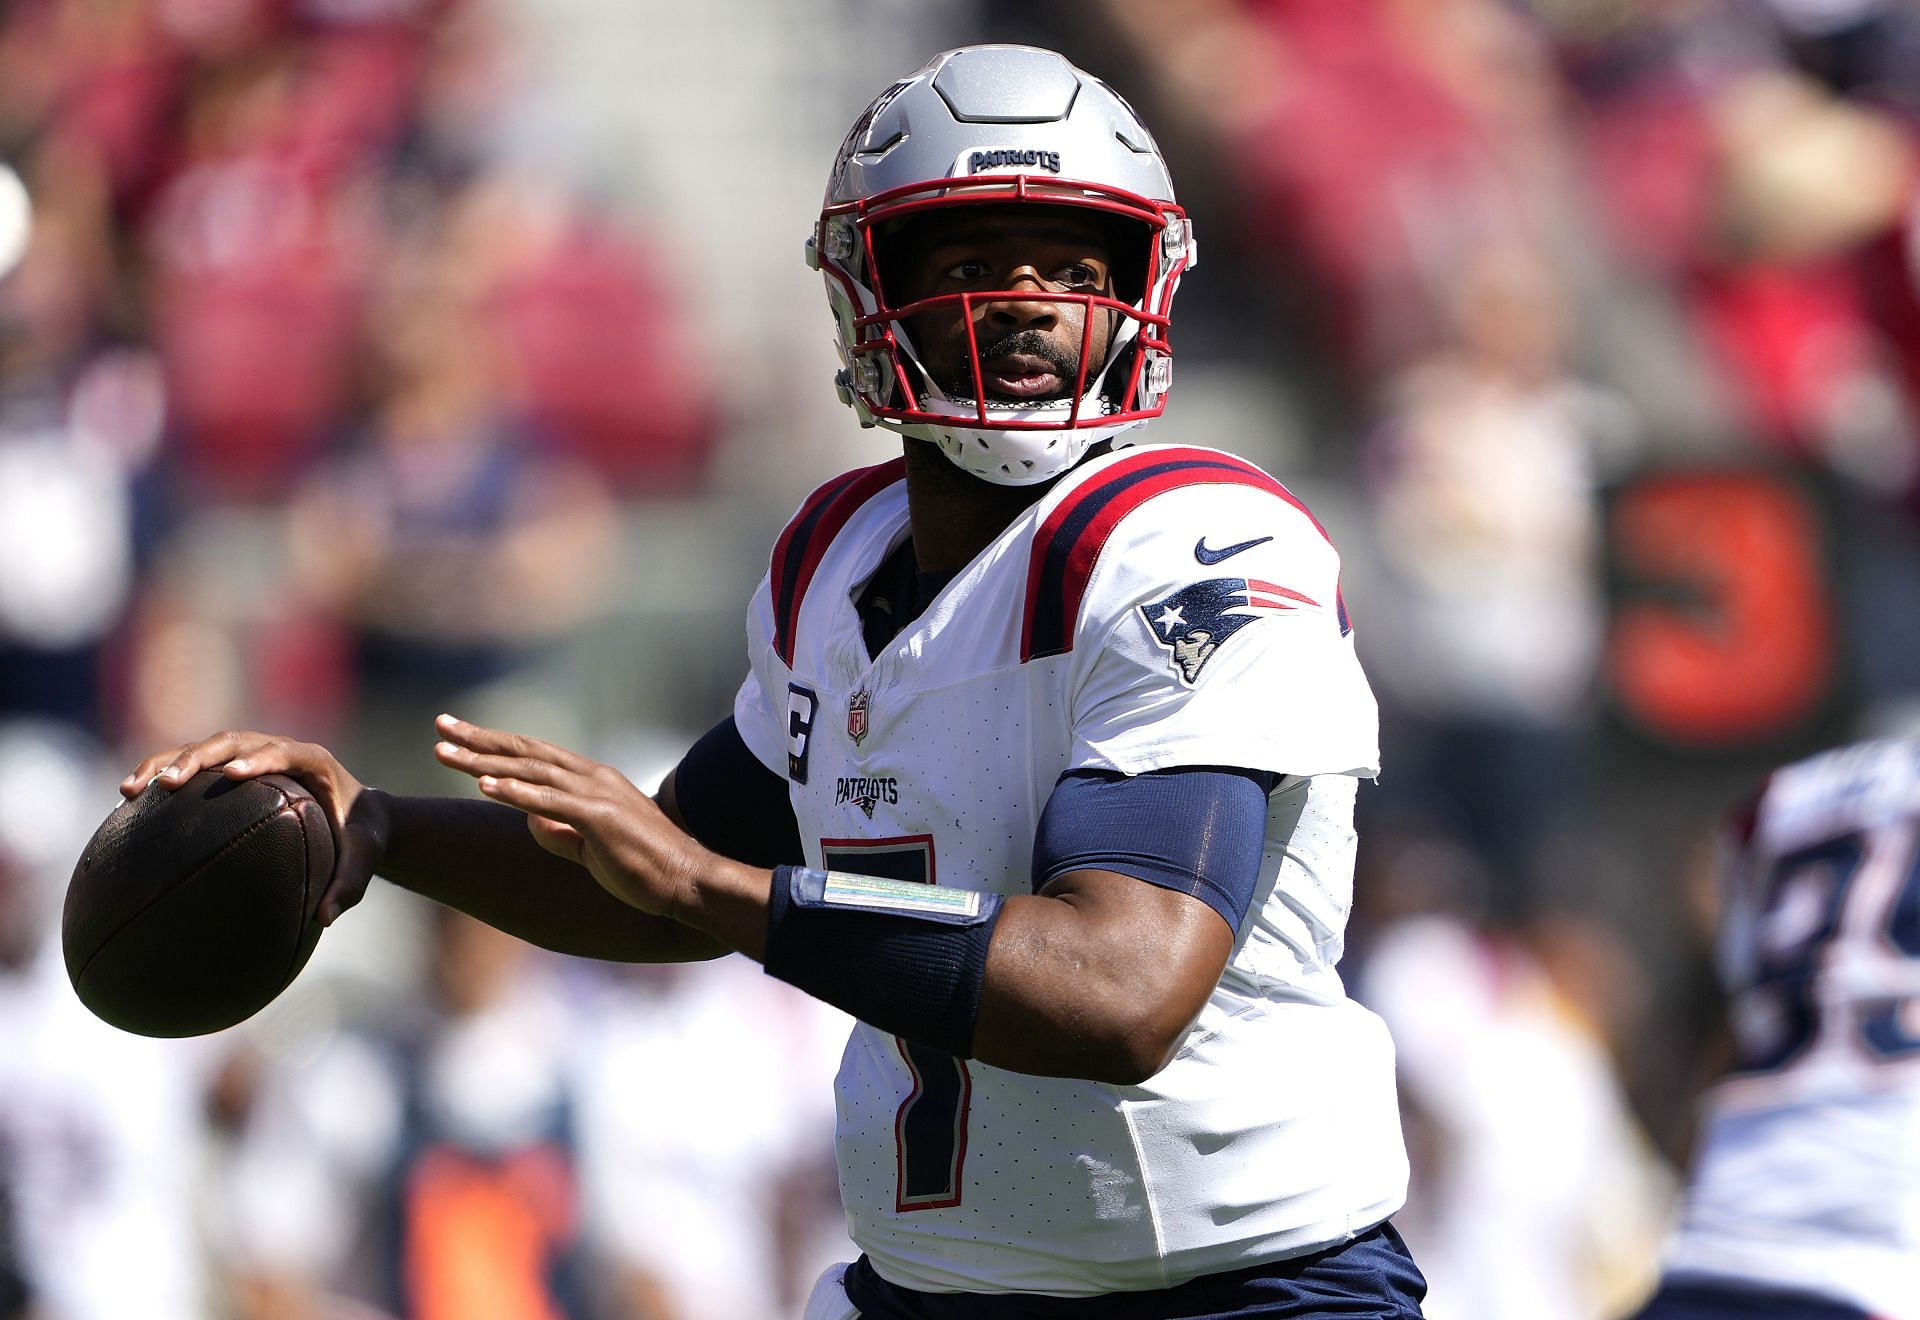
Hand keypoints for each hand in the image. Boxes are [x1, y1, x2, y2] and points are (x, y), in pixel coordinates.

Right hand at [120, 731, 387, 925]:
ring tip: (130, 790)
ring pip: (204, 747)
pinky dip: (161, 775)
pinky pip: (194, 765)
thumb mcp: (365, 859)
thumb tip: (325, 918)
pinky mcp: (232, 766)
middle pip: (233, 741)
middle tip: (168, 784)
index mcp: (314, 762)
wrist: (359, 815)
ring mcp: (252, 754)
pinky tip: (128, 802)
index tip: (234, 774)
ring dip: (166, 762)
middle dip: (198, 758)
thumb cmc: (361, 837)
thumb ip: (350, 885)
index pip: (287, 752)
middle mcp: (278, 749)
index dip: (261, 758)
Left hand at [431, 713, 701, 918]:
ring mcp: (598, 793)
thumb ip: (560, 832)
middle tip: (440, 726)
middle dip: (479, 739)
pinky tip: (485, 785)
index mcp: (592, 780)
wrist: (685, 880)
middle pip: (526, 752)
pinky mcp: (600, 817)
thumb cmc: (642, 867)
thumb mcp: (591, 847)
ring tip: (446, 753)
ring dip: (485, 761)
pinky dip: (516, 791)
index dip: (494, 744)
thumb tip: (530, 821)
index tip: (458, 736)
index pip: (534, 755)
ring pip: (532, 770)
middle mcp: (593, 777)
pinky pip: (551, 800)